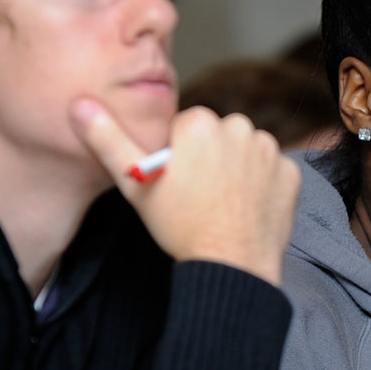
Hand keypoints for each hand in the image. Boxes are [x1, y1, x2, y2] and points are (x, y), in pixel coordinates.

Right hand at [70, 99, 299, 284]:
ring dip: (236, 169)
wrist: (230, 264)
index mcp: (199, 122)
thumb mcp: (134, 184)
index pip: (185, 129)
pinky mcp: (290, 172)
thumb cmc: (179, 225)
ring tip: (222, 202)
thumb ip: (108, 140)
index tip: (177, 182)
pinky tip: (246, 207)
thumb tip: (80, 105)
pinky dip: (262, 185)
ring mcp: (269, 150)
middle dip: (208, 158)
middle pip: (217, 136)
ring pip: (245, 151)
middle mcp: (239, 126)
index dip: (178, 157)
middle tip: (199, 195)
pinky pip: (271, 170)